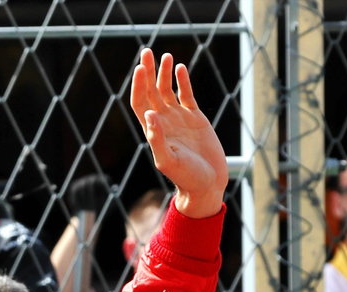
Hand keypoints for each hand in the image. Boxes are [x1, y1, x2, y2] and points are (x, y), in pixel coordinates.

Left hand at [129, 49, 228, 218]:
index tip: (141, 68)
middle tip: (146, 52)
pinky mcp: (195, 118)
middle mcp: (163, 121)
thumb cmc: (186, 177)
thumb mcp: (168, 160)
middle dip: (148, 72)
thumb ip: (158, 139)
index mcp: (153, 130)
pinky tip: (180, 68)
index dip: (139, 85)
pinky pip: (186, 95)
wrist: (207, 184)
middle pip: (151, 91)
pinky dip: (183, 81)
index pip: (140, 102)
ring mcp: (179, 118)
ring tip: (166, 56)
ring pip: (167, 90)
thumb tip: (149, 115)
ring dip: (164, 73)